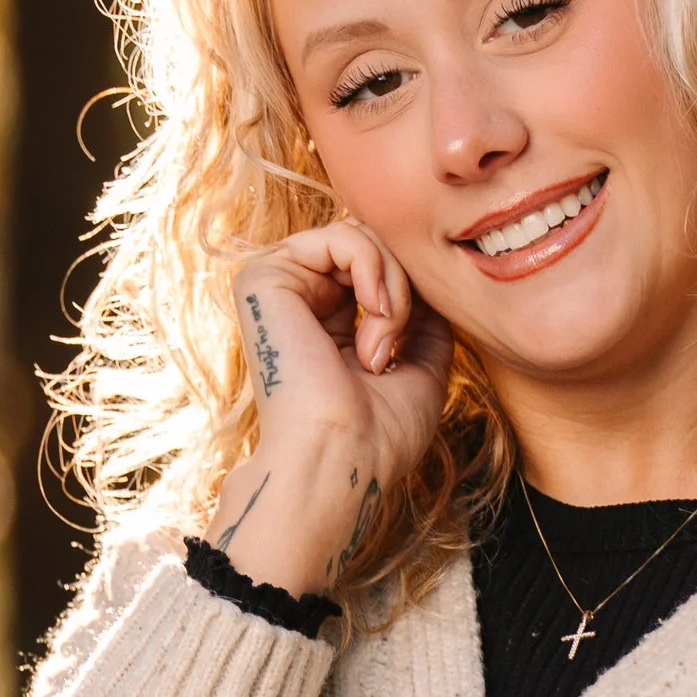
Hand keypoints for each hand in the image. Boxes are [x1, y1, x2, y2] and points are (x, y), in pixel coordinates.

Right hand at [207, 224, 452, 597]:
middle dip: (405, 288)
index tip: (417, 342)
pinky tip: (373, 319)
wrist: (342, 458)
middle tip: (394, 347)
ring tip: (382, 344)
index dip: (415, 292)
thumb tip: (432, 288)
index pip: (380, 271)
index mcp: (328, 327)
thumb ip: (424, 325)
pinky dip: (375, 271)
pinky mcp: (264, 278)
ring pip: (361, 239)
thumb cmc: (379, 436)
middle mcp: (300, 305)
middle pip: (373, 247)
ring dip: (393, 288)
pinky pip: (342, 237)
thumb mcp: (421, 372)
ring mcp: (280, 289)